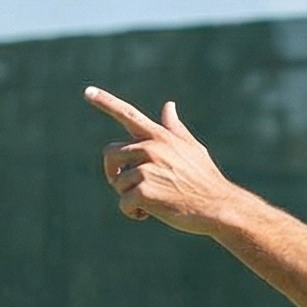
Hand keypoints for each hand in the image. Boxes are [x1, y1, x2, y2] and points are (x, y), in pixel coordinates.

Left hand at [86, 87, 249, 236]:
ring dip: (129, 197)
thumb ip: (174, 128)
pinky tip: (149, 214)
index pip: (128, 113)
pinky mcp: (145, 191)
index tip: (88, 91)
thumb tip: (169, 105)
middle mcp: (151, 148)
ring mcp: (147, 169)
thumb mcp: (192, 148)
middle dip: (114, 172)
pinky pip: (124, 203)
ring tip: (151, 203)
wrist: (218, 206)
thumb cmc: (205, 179)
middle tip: (126, 186)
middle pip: (111, 153)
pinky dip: (132, 213)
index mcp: (159, 136)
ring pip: (118, 183)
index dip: (106, 102)